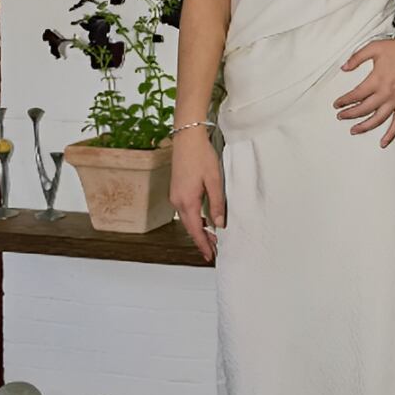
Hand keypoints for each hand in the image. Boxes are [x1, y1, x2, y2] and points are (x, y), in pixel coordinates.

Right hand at [169, 129, 224, 262]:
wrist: (187, 139)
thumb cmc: (201, 157)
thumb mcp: (214, 181)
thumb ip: (216, 204)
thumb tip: (219, 223)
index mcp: (187, 201)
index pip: (196, 230)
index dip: (203, 244)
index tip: (210, 255)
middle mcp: (177, 201)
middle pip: (190, 227)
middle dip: (202, 240)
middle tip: (214, 251)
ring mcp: (175, 196)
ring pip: (187, 219)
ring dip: (199, 230)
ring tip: (213, 238)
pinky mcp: (176, 190)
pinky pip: (185, 211)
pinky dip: (195, 219)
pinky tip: (205, 220)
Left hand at [334, 33, 394, 148]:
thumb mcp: (373, 48)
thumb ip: (356, 58)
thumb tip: (343, 68)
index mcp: (376, 80)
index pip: (355, 95)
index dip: (344, 101)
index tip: (337, 104)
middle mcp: (385, 93)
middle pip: (363, 109)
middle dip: (349, 114)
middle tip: (340, 116)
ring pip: (378, 119)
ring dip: (364, 127)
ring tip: (353, 130)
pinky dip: (391, 134)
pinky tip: (383, 142)